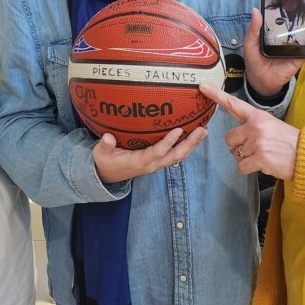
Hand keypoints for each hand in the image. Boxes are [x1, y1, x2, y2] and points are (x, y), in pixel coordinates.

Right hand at [93, 127, 207, 182]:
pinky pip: (176, 155)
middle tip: (202, 130)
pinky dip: (187, 146)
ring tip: (204, 131)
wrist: (108, 175)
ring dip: (192, 145)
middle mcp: (152, 164)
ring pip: (179, 156)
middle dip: (190, 144)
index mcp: (140, 161)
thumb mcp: (101, 154)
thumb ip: (105, 146)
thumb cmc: (105, 162)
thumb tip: (108, 138)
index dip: (168, 142)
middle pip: (175, 156)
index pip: (157, 152)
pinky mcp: (159, 161)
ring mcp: (157, 164)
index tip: (178, 130)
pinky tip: (194, 136)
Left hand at [199, 83, 297, 179]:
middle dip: (237, 146)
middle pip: (229, 138)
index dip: (216, 95)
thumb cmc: (289, 142)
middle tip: (255, 148)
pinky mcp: (260, 158)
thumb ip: (253, 126)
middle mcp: (255, 127)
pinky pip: (241, 166)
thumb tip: (235, 136)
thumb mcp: (272, 125)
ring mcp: (257, 142)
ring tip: (263, 155)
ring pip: (236, 154)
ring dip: (246, 158)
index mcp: (258, 116)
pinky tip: (263, 164)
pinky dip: (249, 169)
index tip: (203, 87)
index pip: (234, 104)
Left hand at [244, 0, 304, 95]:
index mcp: (280, 26)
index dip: (302, 1)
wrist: (259, 80)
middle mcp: (292, 33)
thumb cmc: (255, 58)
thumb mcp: (250, 42)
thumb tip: (255, 10)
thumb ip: (254, 28)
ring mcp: (298, 45)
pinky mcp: (301, 58)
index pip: (293, 11)